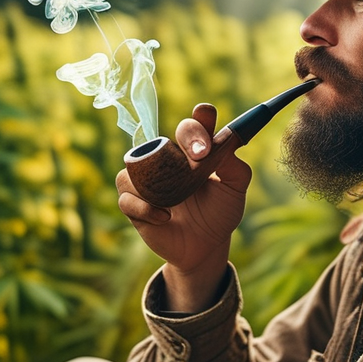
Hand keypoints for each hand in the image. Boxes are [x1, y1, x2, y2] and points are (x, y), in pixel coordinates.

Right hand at [116, 104, 251, 310]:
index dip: (199, 121)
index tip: (206, 115)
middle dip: (185, 140)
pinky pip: (127, 198)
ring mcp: (146, 181)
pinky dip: (145, 207)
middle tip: (202, 155)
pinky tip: (165, 216)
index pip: (191, 127)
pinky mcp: (134, 204)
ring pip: (135, 165)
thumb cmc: (221, 212)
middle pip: (163, 138)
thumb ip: (234, 166)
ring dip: (156, 179)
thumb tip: (225, 144)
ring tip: (178, 198)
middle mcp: (166, 160)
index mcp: (192, 151)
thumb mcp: (235, 188)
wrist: (206, 246)